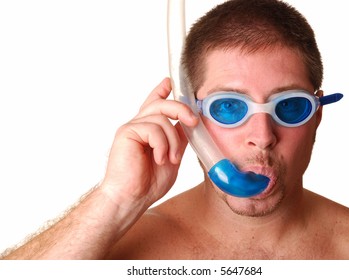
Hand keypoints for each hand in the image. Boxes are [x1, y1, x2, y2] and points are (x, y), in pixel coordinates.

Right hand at [99, 78, 197, 208]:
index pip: (154, 104)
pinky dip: (162, 145)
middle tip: (194, 122)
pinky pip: (153, 129)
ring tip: (169, 159)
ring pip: (162, 118)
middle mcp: (139, 125)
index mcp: (148, 130)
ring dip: (172, 141)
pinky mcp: (127, 132)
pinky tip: (158, 159)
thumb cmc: (148, 183)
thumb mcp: (171, 157)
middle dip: (181, 109)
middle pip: (162, 104)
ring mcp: (132, 127)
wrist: (131, 198)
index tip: (169, 82)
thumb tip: (190, 126)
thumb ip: (178, 140)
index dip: (161, 91)